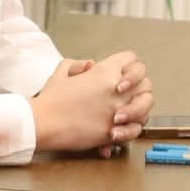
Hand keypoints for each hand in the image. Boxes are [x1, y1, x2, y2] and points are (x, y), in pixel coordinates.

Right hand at [32, 51, 152, 153]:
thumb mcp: (60, 74)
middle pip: (146, 83)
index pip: (130, 59)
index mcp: (104, 71)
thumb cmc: (49, 100)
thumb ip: (77, 65)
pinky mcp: (115, 130)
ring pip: (146, 107)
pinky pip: (136, 128)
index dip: (127, 67)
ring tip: (122, 116)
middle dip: (139, 90)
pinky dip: (130, 130)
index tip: (120, 76)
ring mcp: (118, 110)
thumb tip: (89, 65)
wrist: (42, 123)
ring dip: (138, 111)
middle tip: (125, 97)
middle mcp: (116, 89)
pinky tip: (117, 130)